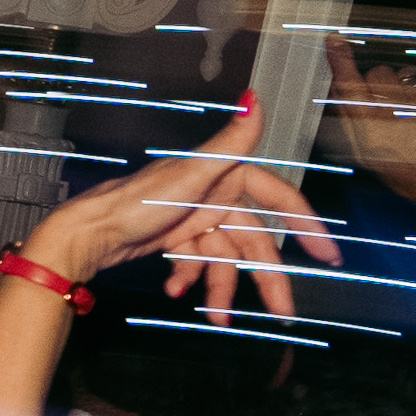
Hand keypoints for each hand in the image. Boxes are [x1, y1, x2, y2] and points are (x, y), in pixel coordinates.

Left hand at [16, 106, 340, 327]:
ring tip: (219, 318)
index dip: (307, 224)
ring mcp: (196, 218)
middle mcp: (215, 195)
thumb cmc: (134, 201)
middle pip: (255, 241)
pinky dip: (191, 279)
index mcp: (225, 176)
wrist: (88, 234)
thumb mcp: (189, 173)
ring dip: (222, 289)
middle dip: (268, 278)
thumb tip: (253, 97)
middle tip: (284, 313)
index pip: (280, 200)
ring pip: (226, 260)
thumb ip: (229, 141)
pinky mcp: (177, 239)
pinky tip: (175, 290)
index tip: (328, 255)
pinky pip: (197, 265)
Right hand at [333, 58, 415, 244]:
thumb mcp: (368, 156)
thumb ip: (351, 121)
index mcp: (371, 128)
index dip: (340, 60)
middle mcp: (397, 110)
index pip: (348, 83)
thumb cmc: (412, 176)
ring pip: (406, 74)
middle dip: (382, 85)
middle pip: (379, 74)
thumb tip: (341, 91)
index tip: (335, 42)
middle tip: (393, 108)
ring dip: (409, 86)